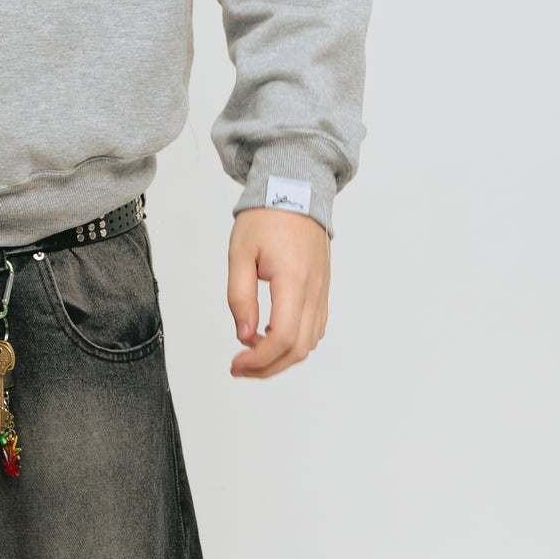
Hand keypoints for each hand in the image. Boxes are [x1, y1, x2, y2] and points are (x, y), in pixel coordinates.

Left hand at [228, 209, 330, 379]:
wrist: (294, 191)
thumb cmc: (265, 218)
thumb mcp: (240, 254)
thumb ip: (240, 296)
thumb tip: (245, 335)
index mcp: (293, 279)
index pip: (283, 337)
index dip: (259, 359)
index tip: (237, 363)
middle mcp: (314, 290)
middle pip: (299, 349)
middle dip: (268, 367)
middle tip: (239, 367)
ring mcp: (322, 292)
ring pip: (309, 343)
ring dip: (281, 358)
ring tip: (251, 354)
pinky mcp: (322, 291)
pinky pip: (314, 329)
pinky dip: (294, 343)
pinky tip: (270, 337)